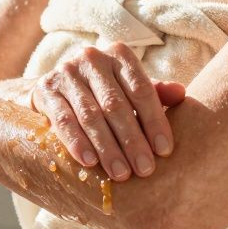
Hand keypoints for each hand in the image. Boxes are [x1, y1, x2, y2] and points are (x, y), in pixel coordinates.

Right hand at [30, 43, 184, 180]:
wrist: (54, 88)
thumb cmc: (104, 92)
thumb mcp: (129, 89)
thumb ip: (154, 93)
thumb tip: (181, 93)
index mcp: (119, 55)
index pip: (141, 89)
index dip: (154, 121)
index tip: (165, 151)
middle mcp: (91, 58)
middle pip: (116, 104)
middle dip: (132, 140)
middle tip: (145, 170)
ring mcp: (66, 72)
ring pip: (90, 115)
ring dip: (107, 147)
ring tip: (121, 173)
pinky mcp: (46, 89)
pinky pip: (63, 119)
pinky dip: (77, 142)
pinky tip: (90, 162)